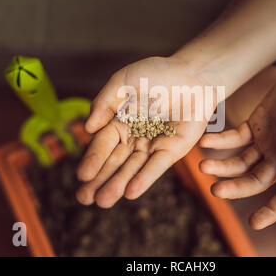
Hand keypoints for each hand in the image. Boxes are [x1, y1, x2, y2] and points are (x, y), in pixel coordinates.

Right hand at [76, 56, 213, 206]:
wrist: (193, 74)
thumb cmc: (157, 74)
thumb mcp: (124, 81)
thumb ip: (104, 102)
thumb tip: (87, 129)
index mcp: (119, 122)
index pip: (102, 145)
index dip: (92, 160)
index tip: (82, 176)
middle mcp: (134, 137)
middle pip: (115, 162)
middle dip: (100, 180)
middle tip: (84, 199)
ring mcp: (153, 145)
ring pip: (133, 168)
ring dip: (118, 184)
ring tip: (103, 202)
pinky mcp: (173, 149)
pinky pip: (157, 166)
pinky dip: (144, 179)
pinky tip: (130, 193)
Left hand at [199, 62, 275, 228]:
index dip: (271, 212)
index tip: (253, 223)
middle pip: (253, 181)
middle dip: (234, 188)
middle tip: (214, 190)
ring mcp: (266, 142)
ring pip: (239, 162)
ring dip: (221, 166)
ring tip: (202, 167)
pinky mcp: (256, 124)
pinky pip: (234, 138)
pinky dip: (220, 141)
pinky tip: (206, 142)